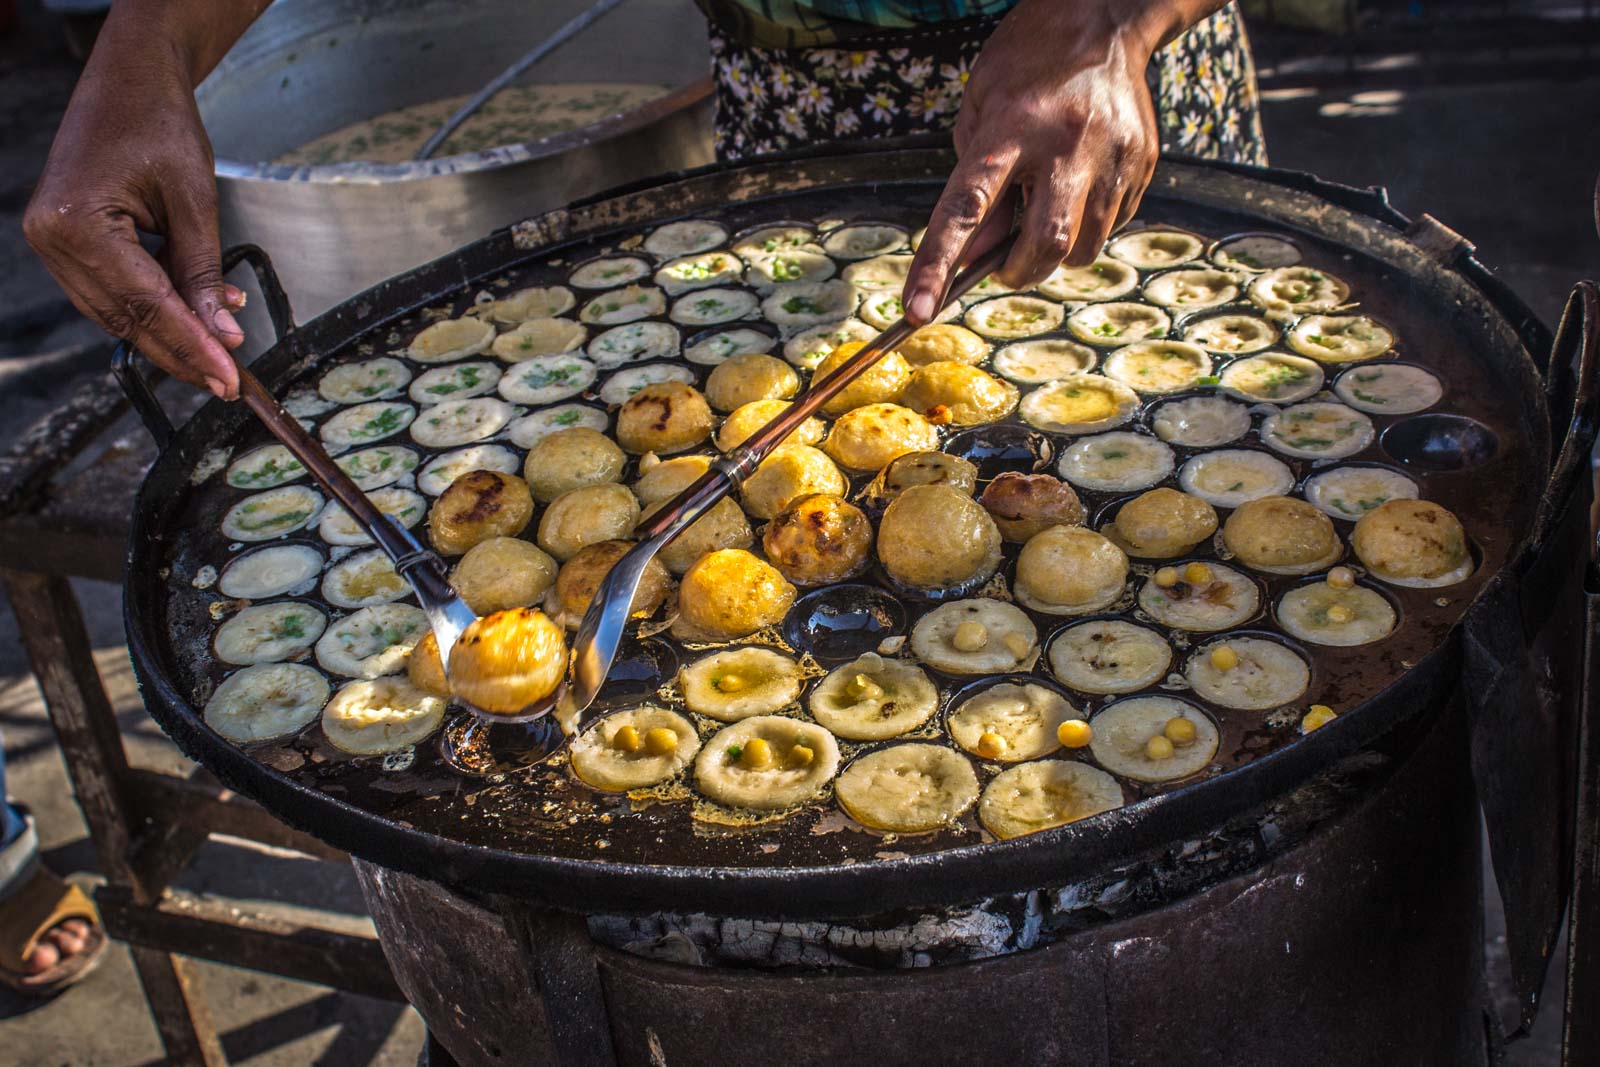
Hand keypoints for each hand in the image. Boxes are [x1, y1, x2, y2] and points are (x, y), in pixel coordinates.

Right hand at [24, 24, 243, 397]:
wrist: (129, 79)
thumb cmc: (159, 123)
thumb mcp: (195, 202)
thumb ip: (205, 275)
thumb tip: (223, 336)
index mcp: (77, 225)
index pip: (145, 305)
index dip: (191, 347)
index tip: (229, 378)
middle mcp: (53, 239)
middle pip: (125, 320)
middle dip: (181, 353)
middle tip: (229, 382)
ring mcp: (52, 243)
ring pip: (116, 314)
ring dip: (169, 336)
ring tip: (219, 355)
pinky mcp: (65, 242)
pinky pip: (111, 293)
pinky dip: (153, 309)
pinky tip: (196, 316)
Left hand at [904, 0, 1198, 322]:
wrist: (1104, 17)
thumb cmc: (1028, 67)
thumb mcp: (980, 112)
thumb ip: (972, 185)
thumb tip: (972, 256)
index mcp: (1011, 127)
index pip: (965, 208)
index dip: (937, 264)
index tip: (916, 310)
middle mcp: (1065, 144)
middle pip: (1044, 244)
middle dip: (1017, 271)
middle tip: (1003, 264)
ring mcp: (1112, 156)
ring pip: (1082, 249)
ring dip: (1054, 253)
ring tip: (1045, 210)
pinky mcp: (1142, 164)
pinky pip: (1111, 227)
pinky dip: (1086, 227)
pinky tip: (1079, 188)